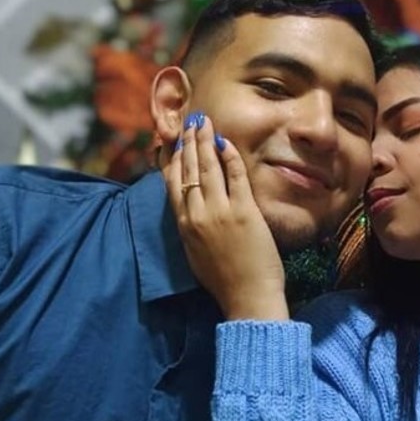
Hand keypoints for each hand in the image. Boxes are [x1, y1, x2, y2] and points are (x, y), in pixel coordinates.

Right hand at [163, 114, 288, 321]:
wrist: (246, 298)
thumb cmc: (224, 281)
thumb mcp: (195, 253)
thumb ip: (191, 228)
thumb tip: (188, 210)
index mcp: (183, 226)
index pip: (173, 184)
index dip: (174, 159)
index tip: (176, 142)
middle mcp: (197, 215)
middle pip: (189, 170)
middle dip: (189, 142)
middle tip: (192, 122)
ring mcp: (220, 212)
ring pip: (208, 168)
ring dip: (206, 141)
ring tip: (205, 123)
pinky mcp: (244, 212)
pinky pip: (235, 176)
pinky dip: (229, 156)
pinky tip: (226, 142)